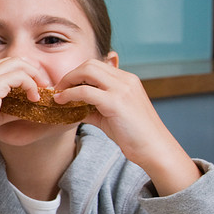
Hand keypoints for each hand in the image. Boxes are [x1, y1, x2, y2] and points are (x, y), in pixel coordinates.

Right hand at [0, 57, 44, 193]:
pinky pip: (20, 76)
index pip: (4, 64)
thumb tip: (29, 103)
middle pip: (13, 59)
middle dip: (32, 70)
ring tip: (39, 92)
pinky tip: (33, 98)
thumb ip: (9, 104)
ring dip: (34, 76)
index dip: (23, 71)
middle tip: (42, 85)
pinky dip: (31, 85)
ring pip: (18, 64)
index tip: (34, 85)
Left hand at [55, 60, 199, 194]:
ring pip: (87, 71)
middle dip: (70, 74)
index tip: (65, 86)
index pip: (97, 66)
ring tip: (59, 94)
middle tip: (59, 88)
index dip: (78, 74)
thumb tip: (71, 106)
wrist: (154, 149)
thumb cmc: (133, 135)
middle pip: (90, 64)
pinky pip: (85, 91)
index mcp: (127, 80)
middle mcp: (126, 80)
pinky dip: (69, 94)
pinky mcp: (116, 102)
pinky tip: (62, 101)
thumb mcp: (110, 116)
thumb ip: (92, 107)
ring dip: (68, 80)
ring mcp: (122, 89)